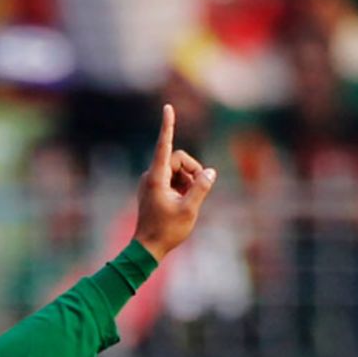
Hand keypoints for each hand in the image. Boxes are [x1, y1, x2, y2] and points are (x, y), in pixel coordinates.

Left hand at [133, 104, 216, 263]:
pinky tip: (183, 202)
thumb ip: (201, 188)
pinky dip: (182, 186)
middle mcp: (151, 176)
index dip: (168, 126)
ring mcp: (151, 182)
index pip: (164, 146)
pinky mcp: (153, 188)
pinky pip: (172, 178)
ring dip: (188, 180)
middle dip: (192, 170)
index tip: (167, 108)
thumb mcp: (189, 209)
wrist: (147, 249)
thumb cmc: (166, 231)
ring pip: (177, 169)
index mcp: (156, 178)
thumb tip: (210, 172)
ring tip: (189, 200)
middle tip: (200, 188)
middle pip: (178, 159)